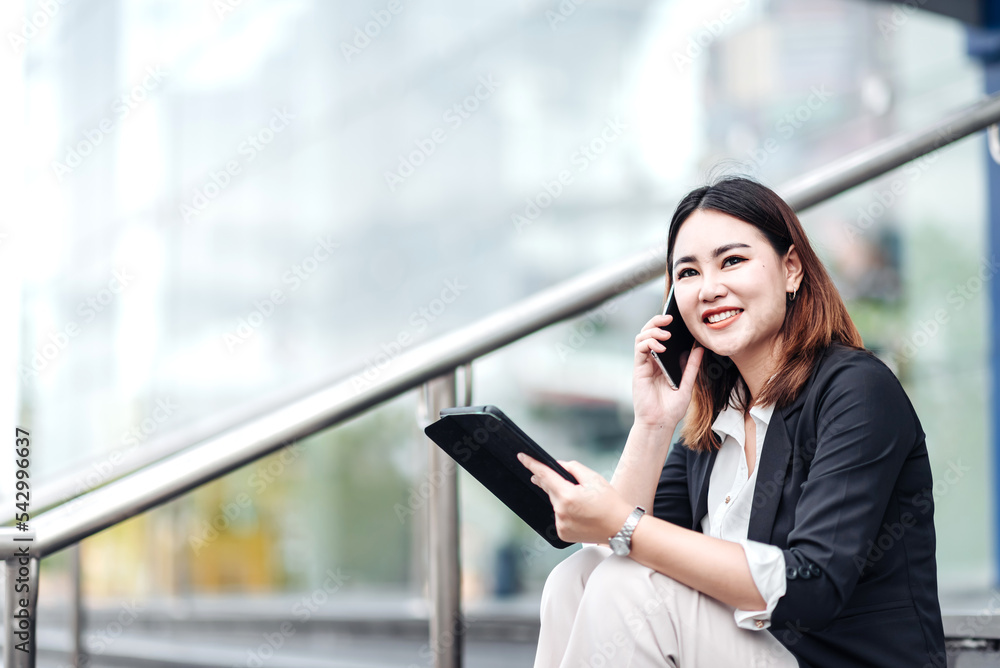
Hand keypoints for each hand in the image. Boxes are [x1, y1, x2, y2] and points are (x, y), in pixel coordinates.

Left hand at [517, 453, 632, 544]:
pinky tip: (580, 513)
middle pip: (549, 489)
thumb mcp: (594, 478)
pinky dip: (565, 511)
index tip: (522, 457)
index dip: (531, 464)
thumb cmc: (610, 503)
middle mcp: (561, 511)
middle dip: (552, 482)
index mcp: (567, 495)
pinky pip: (558, 516)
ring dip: (561, 498)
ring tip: (581, 500)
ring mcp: (560, 524)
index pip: (544, 475)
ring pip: (554, 503)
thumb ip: (573, 468)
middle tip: (564, 481)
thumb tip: (558, 466)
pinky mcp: (562, 534)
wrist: (620, 528)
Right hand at [633, 314, 704, 428]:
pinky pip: (639, 349)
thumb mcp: (687, 384)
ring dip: (653, 331)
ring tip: (666, 334)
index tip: (678, 319)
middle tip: (670, 318)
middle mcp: (652, 360)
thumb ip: (692, 366)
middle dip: (657, 321)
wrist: (661, 423)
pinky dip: (648, 343)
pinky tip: (660, 347)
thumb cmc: (672, 408)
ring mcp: (644, 364)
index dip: (667, 326)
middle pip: (649, 332)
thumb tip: (699, 348)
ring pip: (642, 337)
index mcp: (663, 362)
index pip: (662, 337)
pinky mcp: (638, 369)